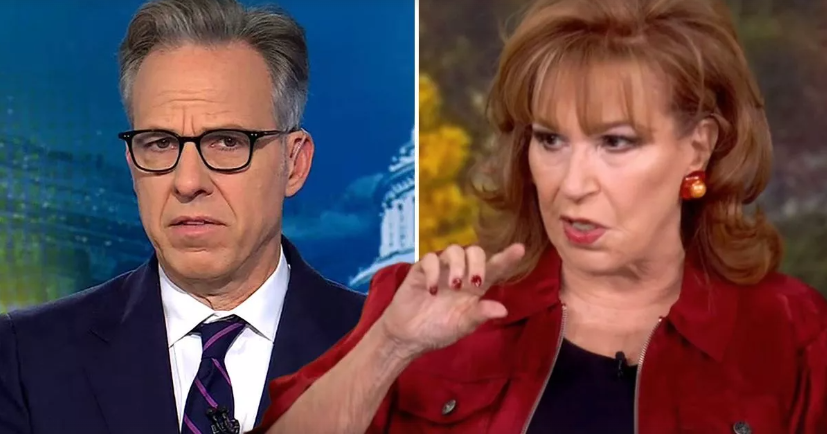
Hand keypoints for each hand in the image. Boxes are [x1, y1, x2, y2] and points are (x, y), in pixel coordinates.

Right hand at [376, 243, 524, 359]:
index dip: (507, 258)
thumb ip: (480, 315)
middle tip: (475, 282)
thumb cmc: (438, 330)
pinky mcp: (421, 270)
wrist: (408, 337)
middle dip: (478, 262)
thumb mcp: (462, 326)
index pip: (494, 268)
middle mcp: (460, 273)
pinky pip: (430, 259)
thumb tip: (503, 310)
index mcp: (475, 287)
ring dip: (458, 265)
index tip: (520, 249)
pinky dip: (433, 271)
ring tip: (453, 286)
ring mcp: (440, 270)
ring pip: (454, 250)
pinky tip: (432, 290)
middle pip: (475, 251)